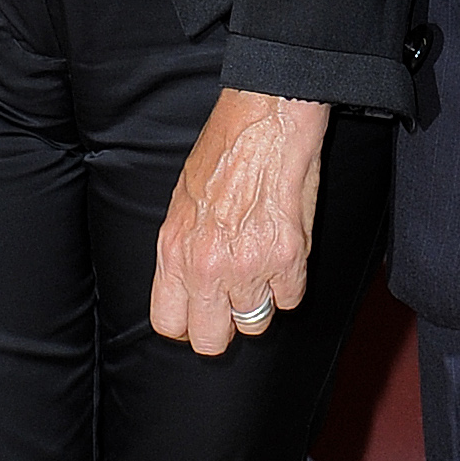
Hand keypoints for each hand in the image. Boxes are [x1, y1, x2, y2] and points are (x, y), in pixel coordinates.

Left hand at [151, 89, 330, 356]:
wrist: (266, 119)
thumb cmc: (224, 150)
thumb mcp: (182, 202)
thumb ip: (183, 250)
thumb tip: (189, 285)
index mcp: (174, 251)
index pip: (168, 323)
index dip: (188, 324)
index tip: (201, 314)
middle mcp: (206, 268)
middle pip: (211, 340)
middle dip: (225, 325)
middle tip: (235, 300)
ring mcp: (247, 267)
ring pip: (256, 322)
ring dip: (261, 297)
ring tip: (263, 261)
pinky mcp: (287, 259)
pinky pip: (290, 299)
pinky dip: (290, 281)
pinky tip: (285, 248)